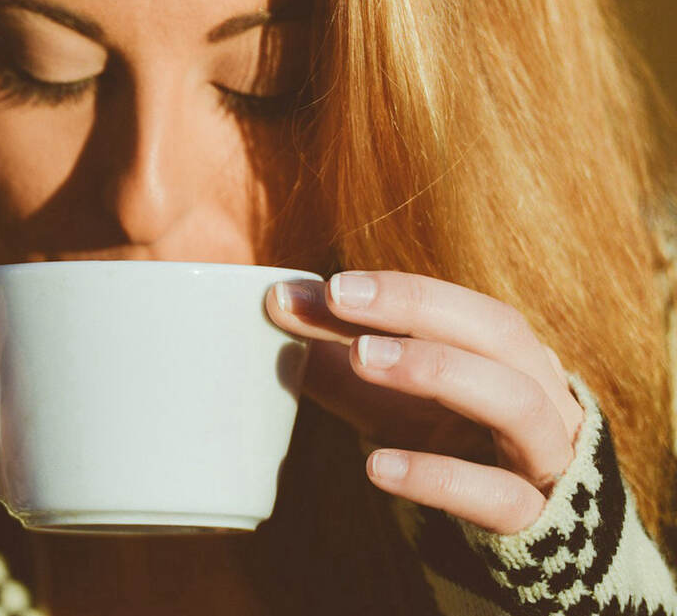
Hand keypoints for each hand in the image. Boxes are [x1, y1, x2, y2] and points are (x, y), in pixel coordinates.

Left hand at [265, 270, 584, 533]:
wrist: (513, 537)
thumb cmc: (445, 448)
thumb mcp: (387, 398)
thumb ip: (336, 353)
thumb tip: (277, 302)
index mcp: (510, 357)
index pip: (460, 307)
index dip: (399, 290)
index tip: (329, 285)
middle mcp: (542, 394)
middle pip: (499, 332)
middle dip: (418, 307)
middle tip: (339, 297)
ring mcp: (545, 457)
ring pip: (515, 402)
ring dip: (437, 370)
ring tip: (361, 357)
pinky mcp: (534, 520)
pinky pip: (496, 496)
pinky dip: (438, 477)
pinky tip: (376, 466)